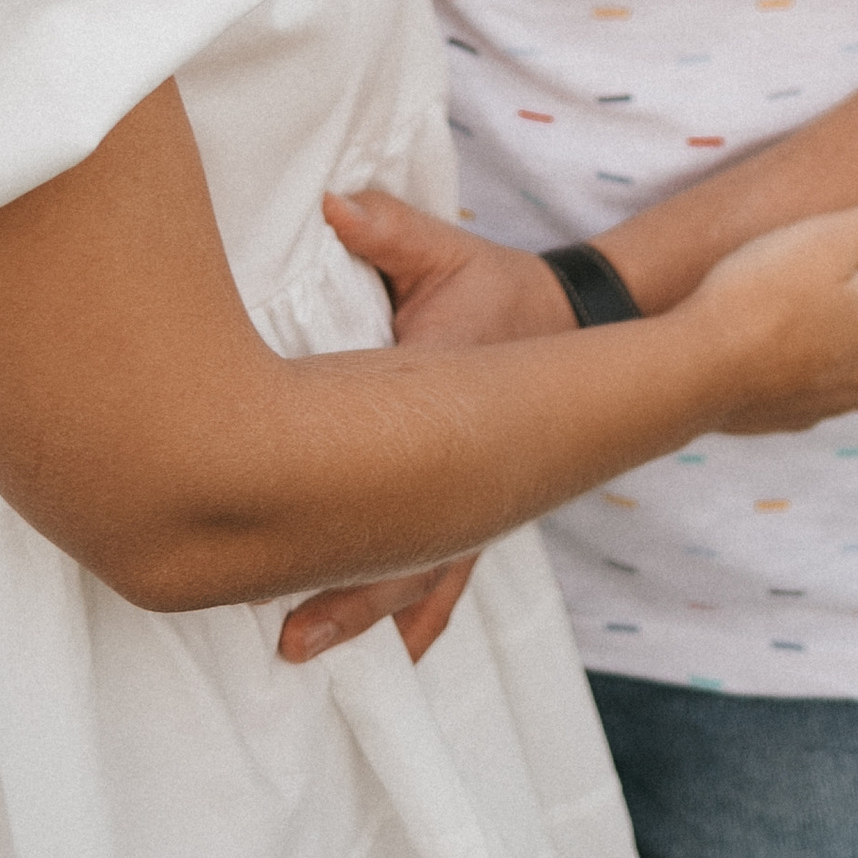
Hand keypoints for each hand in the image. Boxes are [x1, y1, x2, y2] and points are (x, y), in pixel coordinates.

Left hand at [279, 191, 575, 667]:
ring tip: (306, 650)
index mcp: (449, 403)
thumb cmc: (506, 293)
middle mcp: (465, 467)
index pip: (394, 458)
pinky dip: (422, 610)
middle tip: (289, 640)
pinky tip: (402, 650)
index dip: (338, 502)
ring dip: (372, 611)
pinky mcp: (476, 505)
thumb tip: (333, 207)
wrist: (582, 328)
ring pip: (422, 571)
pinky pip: (447, 570)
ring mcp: (474, 496)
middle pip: (406, 545)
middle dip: (350, 595)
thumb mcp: (453, 255)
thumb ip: (392, 231)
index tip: (276, 544)